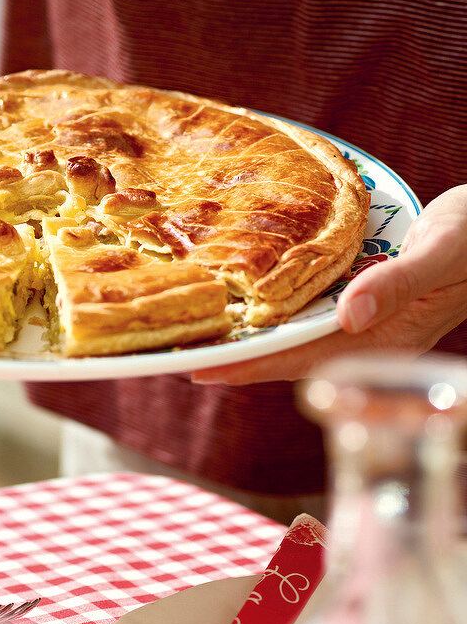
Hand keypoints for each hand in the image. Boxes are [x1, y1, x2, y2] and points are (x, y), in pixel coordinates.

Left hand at [191, 185, 466, 384]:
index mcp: (386, 339)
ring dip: (253, 340)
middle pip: (291, 357)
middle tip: (182, 355)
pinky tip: (251, 307)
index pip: (304, 360)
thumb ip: (397, 283)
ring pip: (298, 340)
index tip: (205, 371)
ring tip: (203, 337)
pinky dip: (278, 315)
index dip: (252, 367)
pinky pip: (313, 319)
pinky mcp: (367, 305)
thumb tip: (351, 315)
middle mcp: (370, 339)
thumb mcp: (443, 252)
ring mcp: (368, 324)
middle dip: (239, 360)